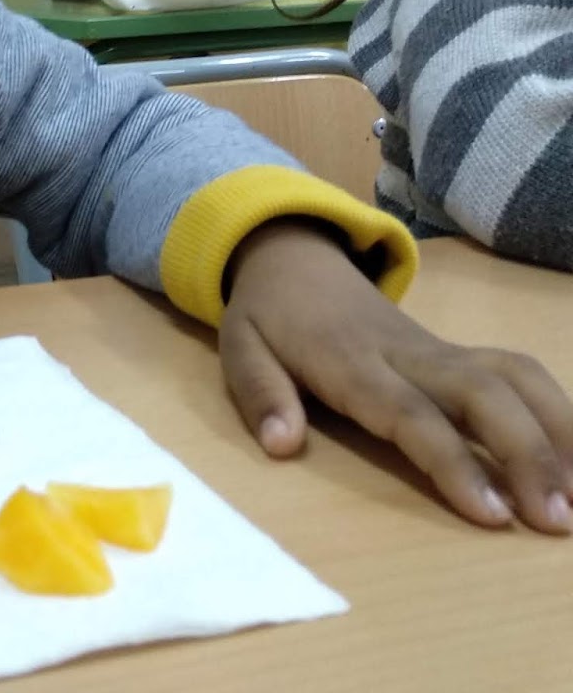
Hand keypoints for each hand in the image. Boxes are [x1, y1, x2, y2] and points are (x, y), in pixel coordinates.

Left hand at [219, 220, 572, 533]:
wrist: (295, 258)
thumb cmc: (269, 316)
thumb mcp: (239, 347)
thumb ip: (259, 395)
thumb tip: (282, 446)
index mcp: (351, 361)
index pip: (410, 414)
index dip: (453, 462)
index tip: (493, 514)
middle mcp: (408, 354)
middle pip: (484, 393)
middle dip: (528, 454)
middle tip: (557, 522)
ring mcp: (439, 350)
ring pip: (515, 377)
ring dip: (558, 432)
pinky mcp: (458, 354)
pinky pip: (518, 374)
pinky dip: (558, 412)